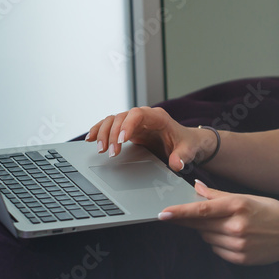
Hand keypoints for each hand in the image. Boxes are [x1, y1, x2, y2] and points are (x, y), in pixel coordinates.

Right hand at [85, 106, 213, 172]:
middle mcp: (144, 116)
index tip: (121, 140)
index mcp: (158, 117)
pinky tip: (90, 139)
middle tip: (109, 152)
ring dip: (103, 133)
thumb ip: (182, 156)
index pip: (138, 114)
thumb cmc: (187, 144)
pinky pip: (110, 125)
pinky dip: (99, 130)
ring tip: (99, 149)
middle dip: (112, 133)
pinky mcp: (128, 129)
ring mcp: (134, 122)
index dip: (128, 125)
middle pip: (121, 117)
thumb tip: (175, 164)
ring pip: (113, 120)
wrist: (186, 141)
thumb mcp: (188, 151)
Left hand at [157, 180, 278, 264]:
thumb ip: (218, 194)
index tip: (163, 214)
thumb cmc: (270, 211)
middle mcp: (237, 226)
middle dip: (194, 221)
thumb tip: (196, 188)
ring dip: (210, 232)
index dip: (180, 213)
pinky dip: (219, 243)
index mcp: (238, 205)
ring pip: (207, 238)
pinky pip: (217, 250)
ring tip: (228, 226)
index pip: (202, 210)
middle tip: (190, 216)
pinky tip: (234, 237)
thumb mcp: (246, 197)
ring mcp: (239, 244)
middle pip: (201, 225)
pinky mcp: (241, 258)